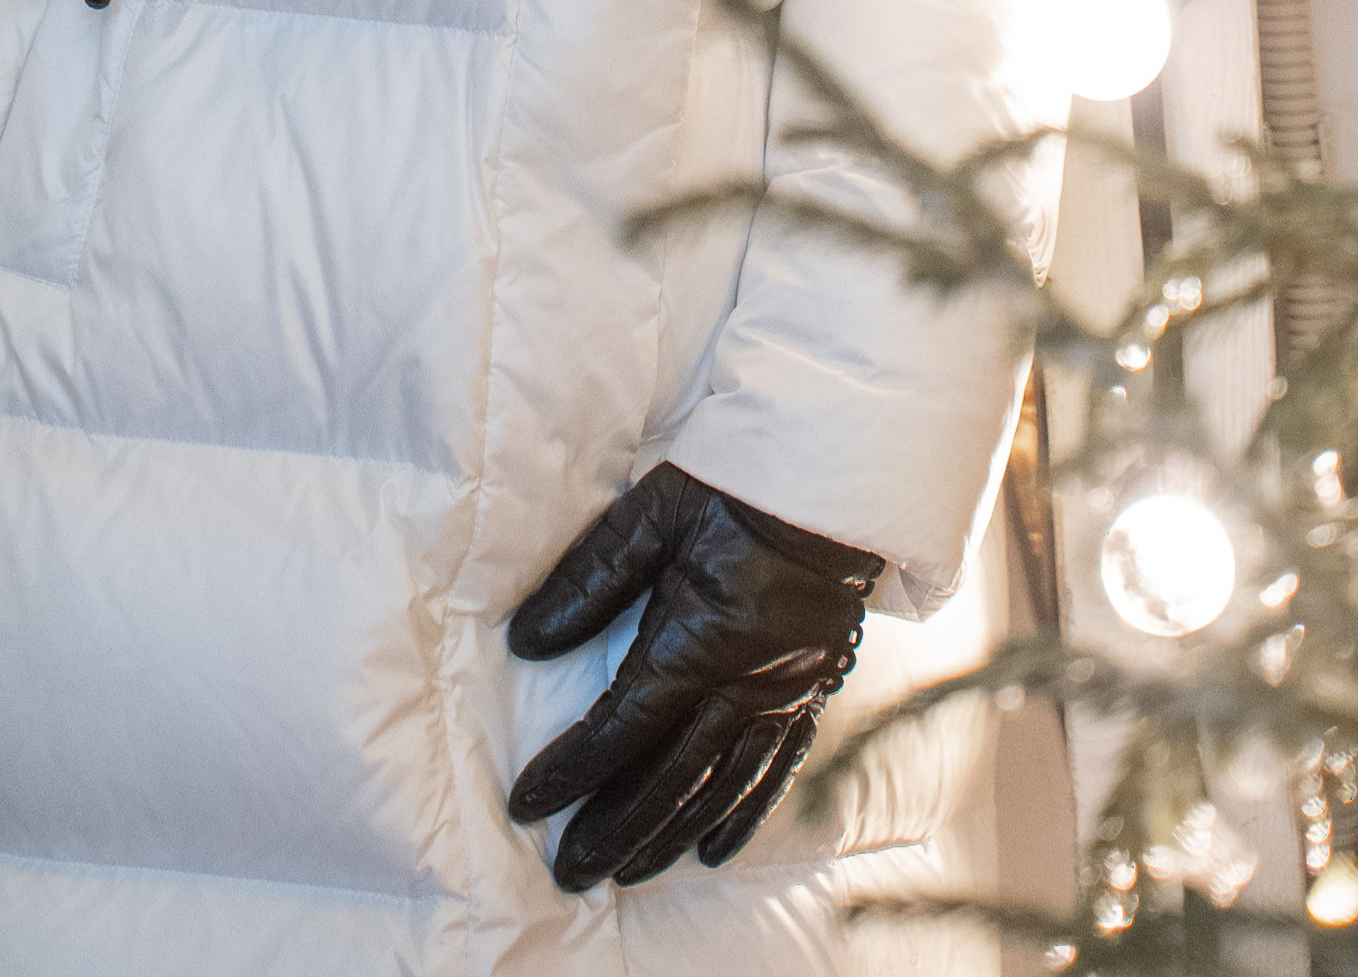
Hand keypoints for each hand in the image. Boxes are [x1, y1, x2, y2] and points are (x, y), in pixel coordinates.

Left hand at [506, 461, 881, 893]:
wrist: (831, 485)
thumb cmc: (733, 491)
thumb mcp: (652, 516)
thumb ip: (590, 579)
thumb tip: (526, 641)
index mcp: (698, 641)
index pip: (621, 726)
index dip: (572, 770)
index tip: (528, 803)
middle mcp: (743, 685)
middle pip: (668, 777)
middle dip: (613, 828)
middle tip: (570, 872)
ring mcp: (781, 697)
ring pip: (718, 789)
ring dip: (667, 836)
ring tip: (624, 872)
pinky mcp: (810, 696)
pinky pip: (774, 773)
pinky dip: (740, 818)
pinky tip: (712, 851)